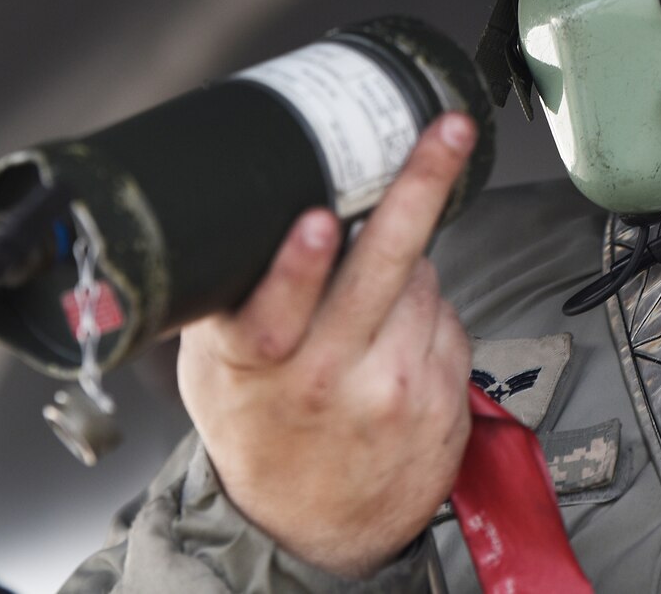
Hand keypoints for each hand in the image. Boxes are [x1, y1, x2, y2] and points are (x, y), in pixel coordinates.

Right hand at [177, 112, 477, 577]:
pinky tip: (397, 335)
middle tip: (446, 132)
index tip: (319, 220)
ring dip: (407, 263)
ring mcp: (393, 391)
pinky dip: (426, 308)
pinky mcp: (441, 398)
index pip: (274, 312)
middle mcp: (328, 379)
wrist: (312, 529)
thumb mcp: (214, 372)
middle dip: (417, 188)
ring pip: (422, 278)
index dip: (298, 264)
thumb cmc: (260, 430)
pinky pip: (446, 314)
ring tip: (372, 293)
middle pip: (379, 270)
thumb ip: (229, 300)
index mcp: (257, 368)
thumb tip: (244, 210)